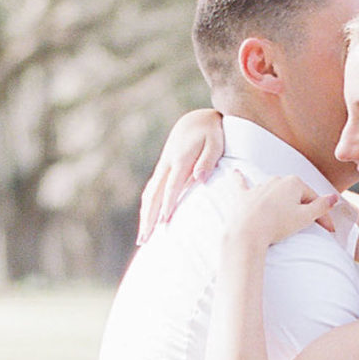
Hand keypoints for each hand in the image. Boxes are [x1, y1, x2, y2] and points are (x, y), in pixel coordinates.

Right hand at [138, 107, 224, 241]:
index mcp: (181, 159)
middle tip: (145, 239)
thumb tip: (199, 178)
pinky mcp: (162, 169)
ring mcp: (162, 167)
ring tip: (142, 238)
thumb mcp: (216, 143)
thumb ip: (208, 160)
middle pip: (154, 195)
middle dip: (148, 218)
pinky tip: (146, 220)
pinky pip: (150, 190)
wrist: (196, 120)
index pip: (172, 186)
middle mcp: (167, 164)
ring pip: (149, 194)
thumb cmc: (211, 133)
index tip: (163, 222)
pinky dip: (146, 206)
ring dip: (144, 216)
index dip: (167, 204)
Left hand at [226, 173, 339, 248]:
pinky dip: (240, 179)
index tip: (329, 231)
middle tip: (310, 227)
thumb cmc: (277, 224)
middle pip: (295, 195)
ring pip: (274, 192)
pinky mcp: (244, 196)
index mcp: (294, 182)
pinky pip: (242, 184)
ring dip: (280, 202)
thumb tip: (334, 197)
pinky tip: (235, 172)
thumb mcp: (305, 217)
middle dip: (303, 209)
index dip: (323, 217)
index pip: (314, 199)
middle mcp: (276, 180)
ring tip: (285, 217)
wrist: (247, 232)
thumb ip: (321, 206)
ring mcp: (259, 187)